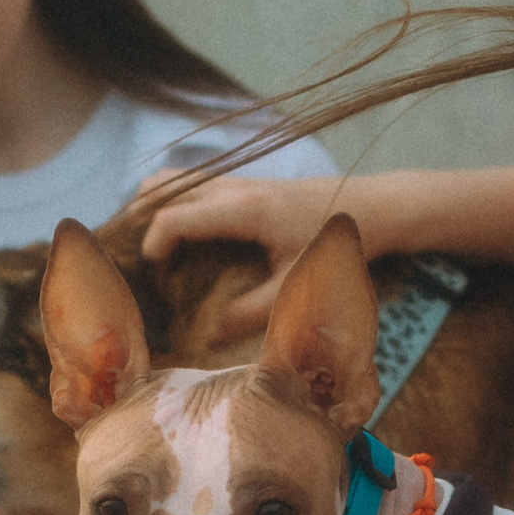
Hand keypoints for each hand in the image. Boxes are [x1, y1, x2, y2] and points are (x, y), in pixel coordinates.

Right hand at [135, 170, 405, 340]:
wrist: (372, 206)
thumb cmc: (334, 245)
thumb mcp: (295, 285)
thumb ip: (251, 311)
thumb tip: (211, 334)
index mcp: (242, 210)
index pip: (173, 217)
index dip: (152, 245)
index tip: (156, 277)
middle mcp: (234, 187)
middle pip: (162, 188)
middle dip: (141, 221)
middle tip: (143, 260)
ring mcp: (238, 180)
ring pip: (174, 180)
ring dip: (155, 208)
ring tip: (155, 248)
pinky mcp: (245, 182)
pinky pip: (193, 185)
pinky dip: (175, 203)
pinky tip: (183, 236)